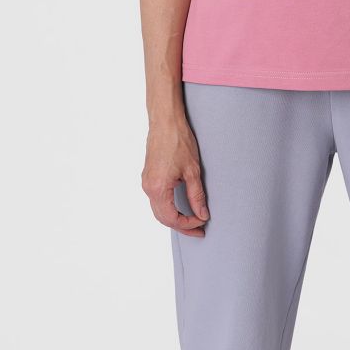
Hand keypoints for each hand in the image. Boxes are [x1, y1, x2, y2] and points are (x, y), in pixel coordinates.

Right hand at [142, 118, 210, 237]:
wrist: (165, 121)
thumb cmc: (178, 141)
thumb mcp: (192, 170)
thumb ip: (197, 196)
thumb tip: (202, 214)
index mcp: (158, 188)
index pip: (172, 219)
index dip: (188, 225)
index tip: (202, 223)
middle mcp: (148, 188)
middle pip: (163, 218)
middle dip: (181, 225)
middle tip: (199, 229)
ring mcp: (146, 181)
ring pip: (158, 210)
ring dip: (174, 218)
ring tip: (192, 220)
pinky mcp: (148, 176)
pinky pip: (156, 199)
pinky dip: (168, 207)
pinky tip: (181, 206)